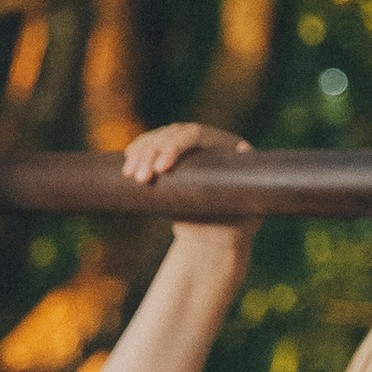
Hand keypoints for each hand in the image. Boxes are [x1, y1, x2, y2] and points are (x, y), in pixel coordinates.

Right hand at [120, 119, 258, 249]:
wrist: (216, 238)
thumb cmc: (233, 230)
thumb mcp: (241, 212)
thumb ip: (244, 189)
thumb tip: (243, 156)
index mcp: (227, 146)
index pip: (196, 135)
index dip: (175, 146)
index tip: (162, 169)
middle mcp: (207, 140)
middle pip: (173, 134)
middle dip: (152, 153)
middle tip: (140, 177)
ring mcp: (188, 147)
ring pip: (159, 139)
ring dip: (141, 153)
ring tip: (130, 175)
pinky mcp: (172, 156)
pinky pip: (151, 146)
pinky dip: (138, 151)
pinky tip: (128, 158)